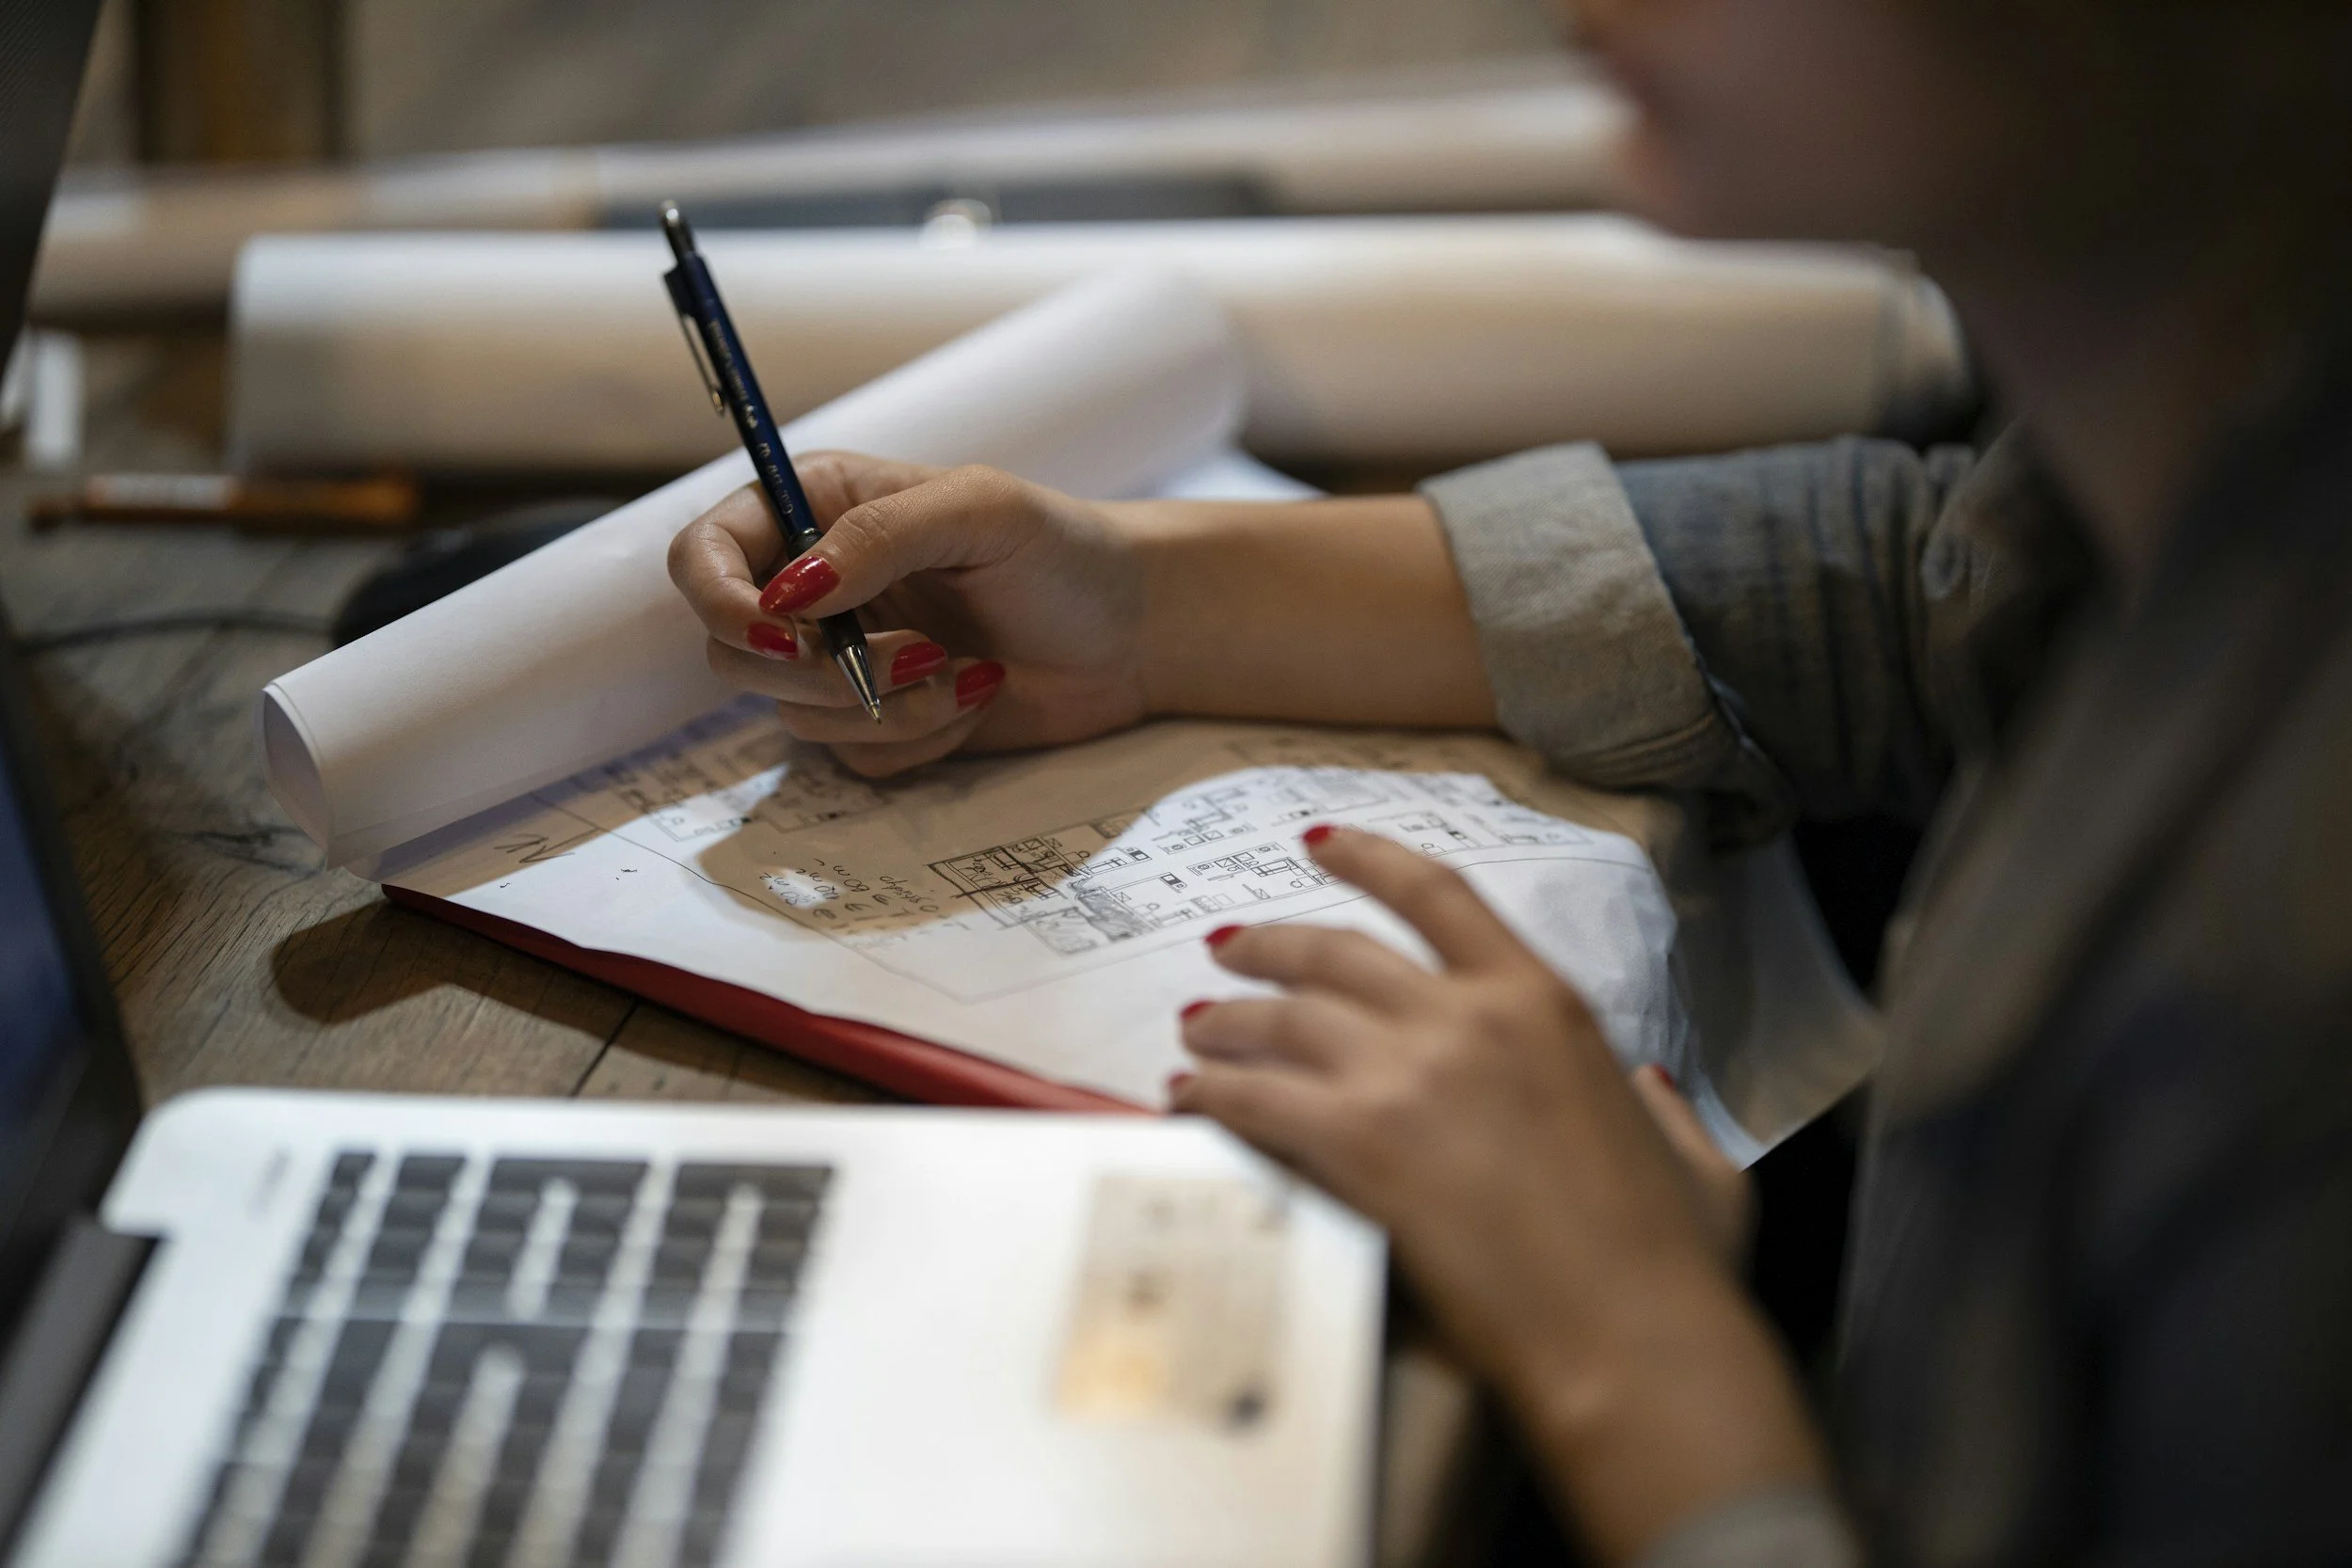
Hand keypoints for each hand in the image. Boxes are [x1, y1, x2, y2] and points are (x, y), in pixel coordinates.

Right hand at [667, 453, 1151, 775]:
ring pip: (794, 714)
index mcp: (816, 509)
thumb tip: (789, 592)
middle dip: (820, 672)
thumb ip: (878, 535)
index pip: (704, 557)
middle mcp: (815, 585)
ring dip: (886, 706)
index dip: (723, 602)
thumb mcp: (980, 510)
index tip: (784, 634)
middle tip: (918, 656)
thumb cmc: (1064, 551)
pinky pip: (852, 755)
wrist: (1133, 633)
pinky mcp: (878, 720)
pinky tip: (977, 696)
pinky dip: (916, 736)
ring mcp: (843, 658)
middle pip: (734, 651)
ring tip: (967, 670)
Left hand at [1173, 825, 1822, 1564]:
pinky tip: (1186, 1102)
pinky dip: (1209, 1095)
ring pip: (1283, 1019)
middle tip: (1228, 951)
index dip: (1368, 859)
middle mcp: (1466, 1017)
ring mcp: (1406, 1076)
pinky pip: (1253, 1099)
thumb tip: (1649, 1086)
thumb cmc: (1671, 1260)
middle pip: (1335, 951)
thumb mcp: (1693, 1158)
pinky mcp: (1356, 1144)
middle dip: (1269, 945)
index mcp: (1544, 1003)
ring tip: (1196, 1032)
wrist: (1633, 1337)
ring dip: (1227, 1021)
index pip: (1438, 895)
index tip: (1321, 843)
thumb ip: (1661, 1108)